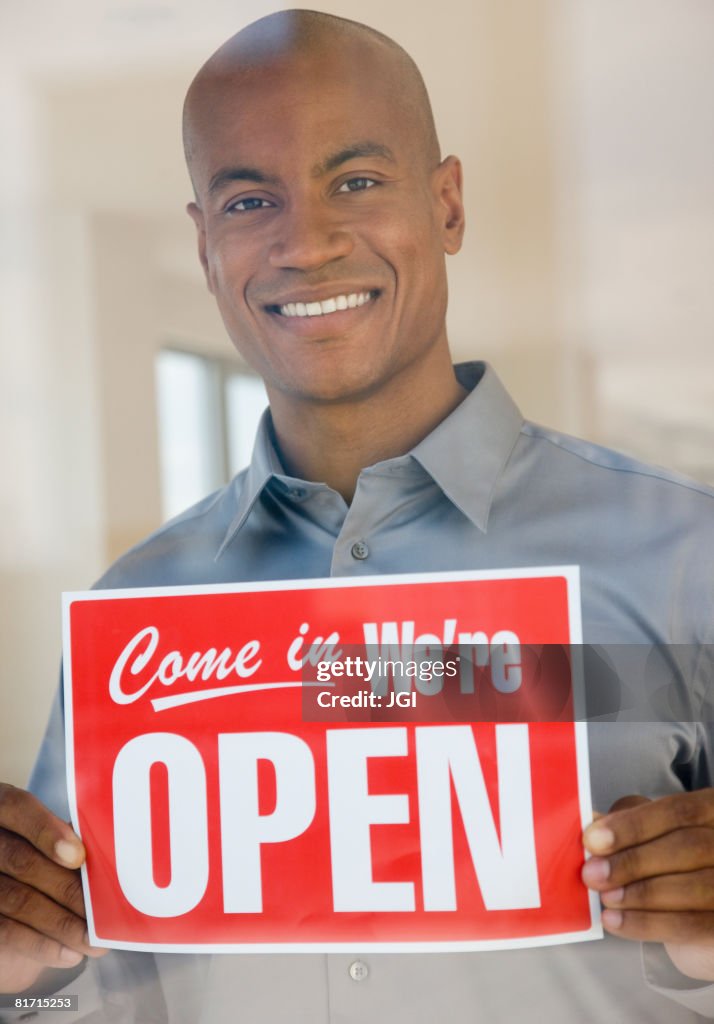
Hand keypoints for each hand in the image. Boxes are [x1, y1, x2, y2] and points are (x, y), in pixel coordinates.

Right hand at [0, 784, 106, 992]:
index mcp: (0, 807)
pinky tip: (69, 954)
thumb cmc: (33, 850)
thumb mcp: (39, 832)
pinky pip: (4, 931)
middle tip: (105, 913)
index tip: (78, 856)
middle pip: (20, 860)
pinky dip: (39, 945)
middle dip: (66, 888)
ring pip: (15, 899)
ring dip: (60, 924)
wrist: (5, 880)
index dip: (46, 831)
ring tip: (94, 941)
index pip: (17, 808)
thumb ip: (62, 835)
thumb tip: (110, 854)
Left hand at [582, 791, 713, 980]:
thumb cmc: (676, 866)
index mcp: (713, 811)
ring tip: (605, 898)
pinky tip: (616, 921)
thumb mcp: (653, 835)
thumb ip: (627, 824)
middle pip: (688, 846)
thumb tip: (592, 824)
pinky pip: (691, 925)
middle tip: (592, 873)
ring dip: (640, 893)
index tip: (593, 839)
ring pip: (694, 886)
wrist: (701, 921)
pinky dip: (647, 924)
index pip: (678, 811)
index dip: (633, 825)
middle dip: (633, 861)